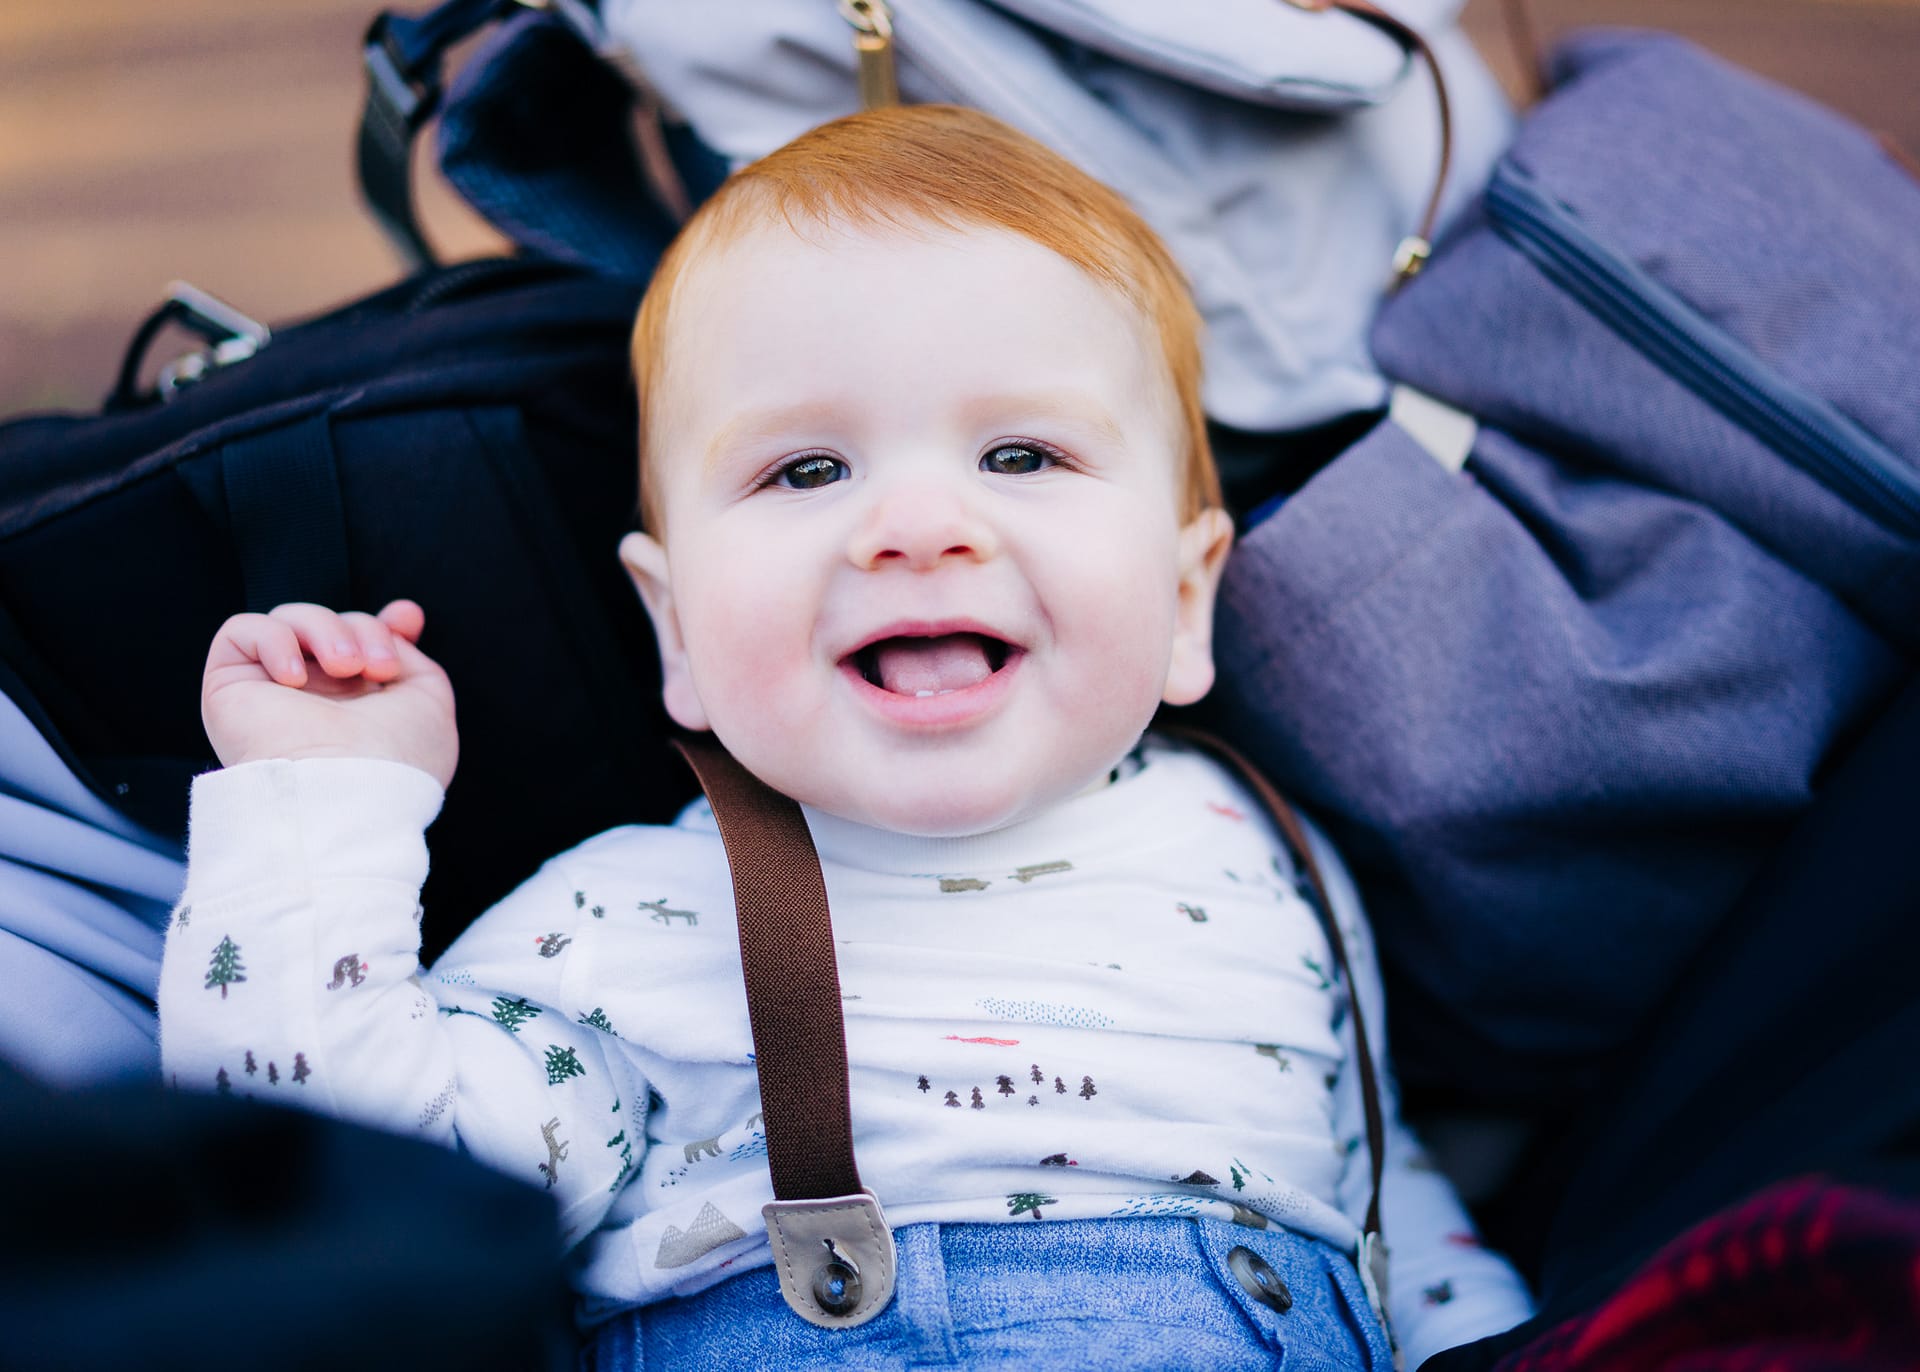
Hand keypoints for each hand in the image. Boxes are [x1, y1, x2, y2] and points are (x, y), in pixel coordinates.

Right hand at [202, 600, 458, 788]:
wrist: (348, 791)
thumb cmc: (396, 760)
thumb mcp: (429, 703)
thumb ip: (415, 659)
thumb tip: (393, 627)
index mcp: (357, 706)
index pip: (360, 646)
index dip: (382, 624)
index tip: (405, 618)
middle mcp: (312, 698)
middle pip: (334, 625)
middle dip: (364, 629)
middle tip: (377, 667)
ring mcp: (269, 691)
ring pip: (292, 619)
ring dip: (327, 630)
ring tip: (346, 667)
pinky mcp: (229, 687)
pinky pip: (241, 630)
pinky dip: (274, 640)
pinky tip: (294, 680)